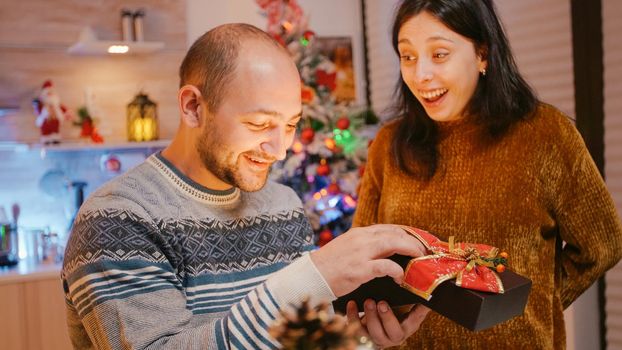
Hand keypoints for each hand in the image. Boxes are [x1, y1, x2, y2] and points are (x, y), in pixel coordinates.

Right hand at [309, 224, 425, 296]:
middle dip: (414, 242)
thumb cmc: (329, 264)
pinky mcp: (360, 269)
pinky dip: (398, 271)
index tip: (418, 241)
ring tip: (419, 261)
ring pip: (394, 243)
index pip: (390, 228)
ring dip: (411, 251)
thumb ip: (364, 245)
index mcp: (360, 233)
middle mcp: (362, 238)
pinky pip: (386, 266)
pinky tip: (401, 277)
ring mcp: (361, 253)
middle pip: (396, 233)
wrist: (312, 275)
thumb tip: (383, 248)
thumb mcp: (347, 247)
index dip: (407, 234)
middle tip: (424, 252)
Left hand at [347, 300, 429, 348]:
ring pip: (375, 333)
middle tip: (382, 303)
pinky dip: (353, 316)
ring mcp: (379, 339)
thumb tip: (418, 280)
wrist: (366, 323)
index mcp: (406, 327)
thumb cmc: (384, 312)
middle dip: (388, 318)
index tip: (422, 300)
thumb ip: (405, 297)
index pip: (416, 319)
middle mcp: (393, 336)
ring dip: (371, 317)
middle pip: (394, 332)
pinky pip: (357, 330)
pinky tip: (352, 304)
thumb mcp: (397, 304)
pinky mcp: (363, 338)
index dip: (420, 311)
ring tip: (368, 302)